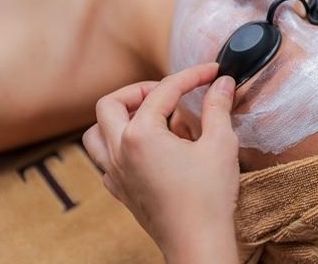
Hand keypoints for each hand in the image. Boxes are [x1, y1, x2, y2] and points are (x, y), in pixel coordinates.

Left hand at [82, 62, 238, 263]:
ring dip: (118, 118)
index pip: (164, 91)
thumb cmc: (209, 197)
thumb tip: (222, 83)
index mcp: (141, 135)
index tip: (211, 73)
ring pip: (95, 133)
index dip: (191, 76)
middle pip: (111, 103)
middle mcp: (120, 151)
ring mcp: (115, 174)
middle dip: (140, 90)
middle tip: (168, 94)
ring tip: (148, 118)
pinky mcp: (120, 192)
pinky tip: (147, 150)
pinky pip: (104, 160)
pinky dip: (119, 147)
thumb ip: (217, 107)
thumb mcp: (220, 144)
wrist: (198, 245)